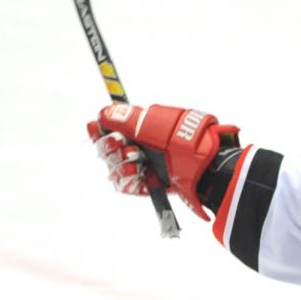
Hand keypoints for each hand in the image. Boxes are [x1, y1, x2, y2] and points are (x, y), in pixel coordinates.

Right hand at [87, 104, 239, 220]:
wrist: (204, 166)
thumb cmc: (184, 140)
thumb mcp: (154, 123)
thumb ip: (126, 118)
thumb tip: (103, 114)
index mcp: (140, 129)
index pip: (109, 129)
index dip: (99, 129)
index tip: (96, 127)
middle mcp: (140, 148)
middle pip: (106, 149)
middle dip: (109, 146)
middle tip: (122, 145)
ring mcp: (143, 167)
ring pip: (113, 168)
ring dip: (119, 163)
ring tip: (135, 160)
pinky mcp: (148, 185)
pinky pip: (124, 186)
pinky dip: (126, 178)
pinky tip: (137, 172)